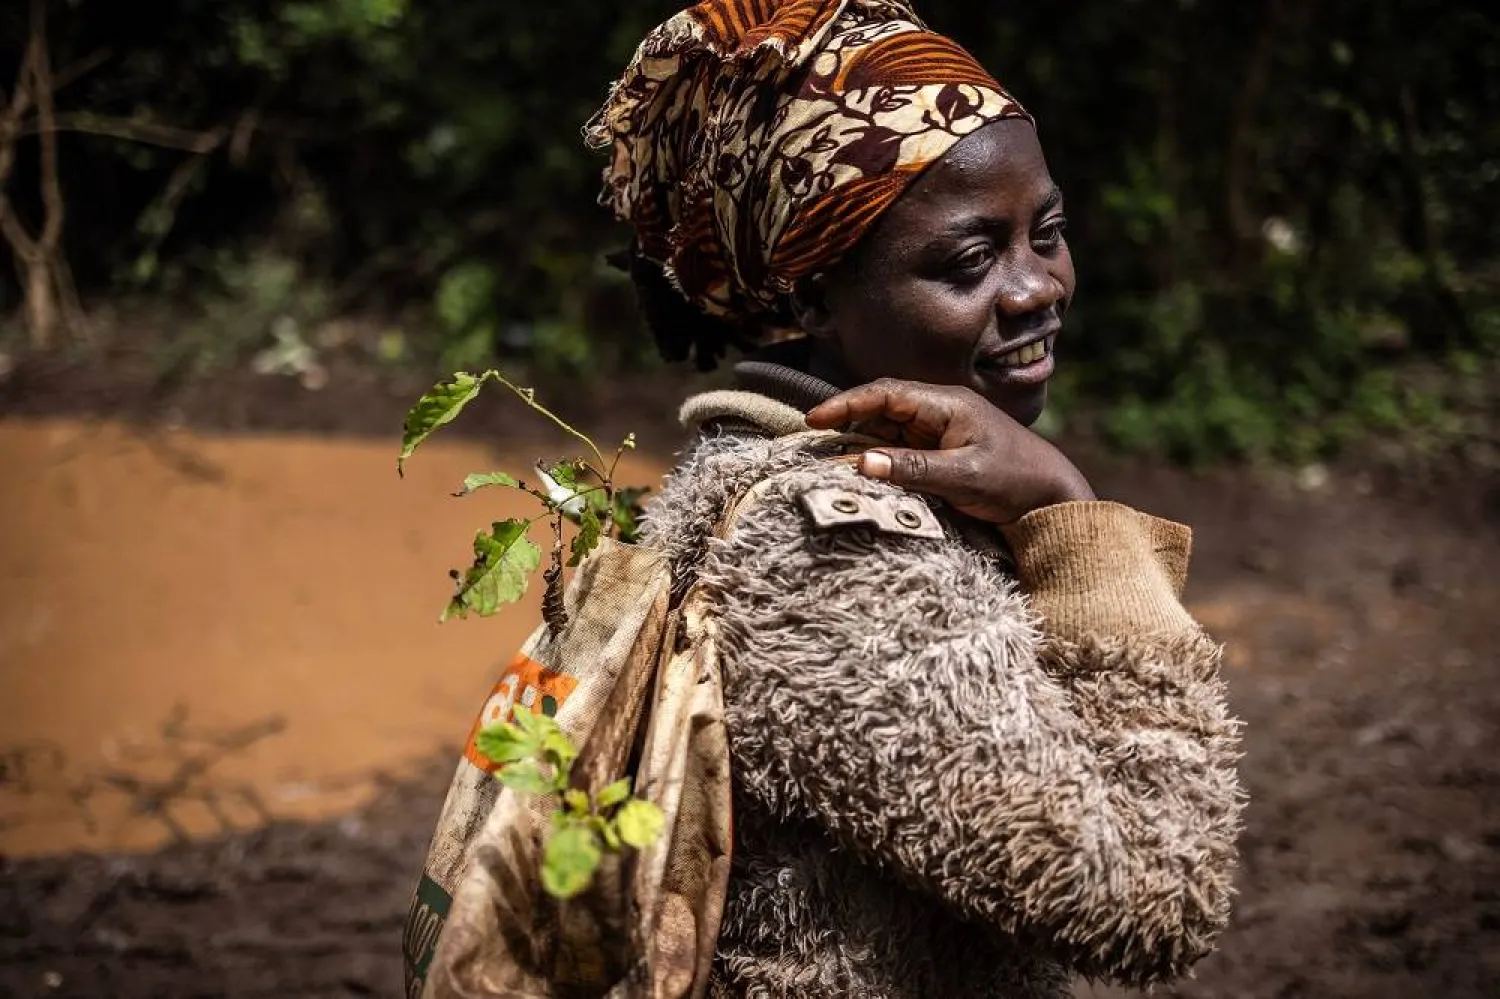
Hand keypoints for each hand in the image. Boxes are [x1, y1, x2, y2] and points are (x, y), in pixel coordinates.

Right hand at [805, 379, 1094, 524]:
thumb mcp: (964, 477)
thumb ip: (913, 469)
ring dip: (859, 443)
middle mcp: (940, 411)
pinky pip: (900, 450)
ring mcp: (940, 431)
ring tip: (827, 462)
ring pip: (887, 431)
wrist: (1053, 497)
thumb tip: (862, 462)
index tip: (816, 420)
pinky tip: (861, 474)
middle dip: (845, 422)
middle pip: (881, 409)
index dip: (847, 403)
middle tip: (811, 444)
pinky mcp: (941, 452)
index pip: (886, 394)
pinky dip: (878, 460)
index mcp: (947, 404)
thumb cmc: (1015, 480)